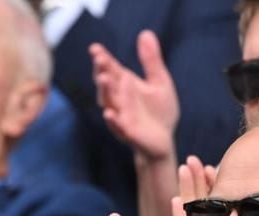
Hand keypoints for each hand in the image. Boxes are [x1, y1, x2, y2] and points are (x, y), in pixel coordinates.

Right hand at [91, 30, 180, 162]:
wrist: (163, 141)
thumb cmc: (158, 111)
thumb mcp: (159, 81)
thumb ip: (151, 60)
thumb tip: (145, 32)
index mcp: (124, 85)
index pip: (110, 69)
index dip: (102, 59)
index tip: (95, 49)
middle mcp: (118, 99)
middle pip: (106, 84)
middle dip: (102, 72)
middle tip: (100, 59)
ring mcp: (121, 116)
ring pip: (109, 103)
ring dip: (105, 91)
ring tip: (104, 78)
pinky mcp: (128, 132)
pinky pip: (118, 126)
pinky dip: (113, 121)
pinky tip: (109, 113)